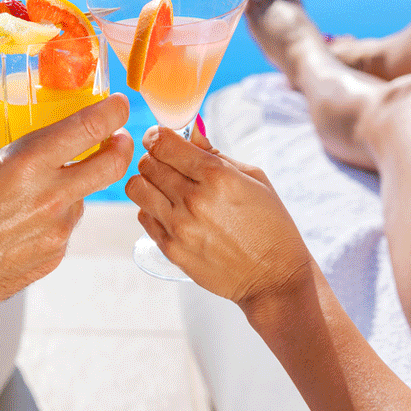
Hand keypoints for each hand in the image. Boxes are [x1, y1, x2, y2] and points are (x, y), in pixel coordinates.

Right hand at [0, 94, 132, 311]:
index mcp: (27, 163)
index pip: (91, 127)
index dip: (114, 110)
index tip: (119, 102)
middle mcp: (51, 197)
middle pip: (113, 165)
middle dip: (122, 145)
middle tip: (118, 137)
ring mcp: (56, 232)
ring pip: (83, 198)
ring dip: (74, 186)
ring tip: (39, 187)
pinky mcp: (52, 257)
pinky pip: (64, 227)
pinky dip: (53, 217)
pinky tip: (22, 220)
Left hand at [124, 125, 312, 306]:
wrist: (274, 277)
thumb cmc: (270, 224)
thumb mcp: (254, 179)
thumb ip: (216, 154)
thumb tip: (190, 133)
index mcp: (217, 177)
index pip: (163, 143)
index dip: (157, 135)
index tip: (160, 138)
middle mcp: (193, 200)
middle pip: (147, 163)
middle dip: (155, 158)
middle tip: (168, 165)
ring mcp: (179, 227)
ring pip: (137, 188)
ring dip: (148, 183)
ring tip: (165, 189)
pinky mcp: (171, 249)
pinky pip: (143, 217)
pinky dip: (151, 209)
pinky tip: (171, 212)